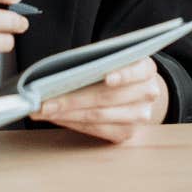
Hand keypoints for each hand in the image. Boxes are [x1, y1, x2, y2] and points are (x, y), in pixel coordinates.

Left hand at [29, 56, 167, 143]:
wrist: (135, 90)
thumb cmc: (115, 68)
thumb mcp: (113, 57)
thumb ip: (97, 60)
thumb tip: (60, 71)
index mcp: (146, 68)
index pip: (136, 71)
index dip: (122, 75)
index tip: (106, 78)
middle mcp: (148, 93)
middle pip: (106, 97)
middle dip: (71, 99)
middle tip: (43, 102)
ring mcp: (140, 116)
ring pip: (97, 116)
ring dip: (66, 114)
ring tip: (43, 111)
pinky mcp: (127, 133)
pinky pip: (96, 130)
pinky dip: (73, 123)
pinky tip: (56, 118)